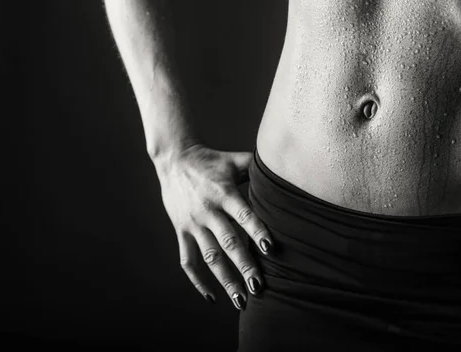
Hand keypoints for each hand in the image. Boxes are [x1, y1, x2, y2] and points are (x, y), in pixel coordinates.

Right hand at [155, 143, 273, 309]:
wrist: (174, 159)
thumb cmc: (211, 160)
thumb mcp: (234, 160)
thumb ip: (257, 167)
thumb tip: (287, 166)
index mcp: (224, 193)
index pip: (243, 215)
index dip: (257, 232)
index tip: (270, 250)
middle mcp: (208, 211)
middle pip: (228, 243)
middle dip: (244, 266)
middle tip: (259, 288)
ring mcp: (193, 224)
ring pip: (209, 258)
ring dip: (225, 280)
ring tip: (240, 300)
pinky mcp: (181, 231)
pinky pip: (187, 261)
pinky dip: (197, 281)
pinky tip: (211, 297)